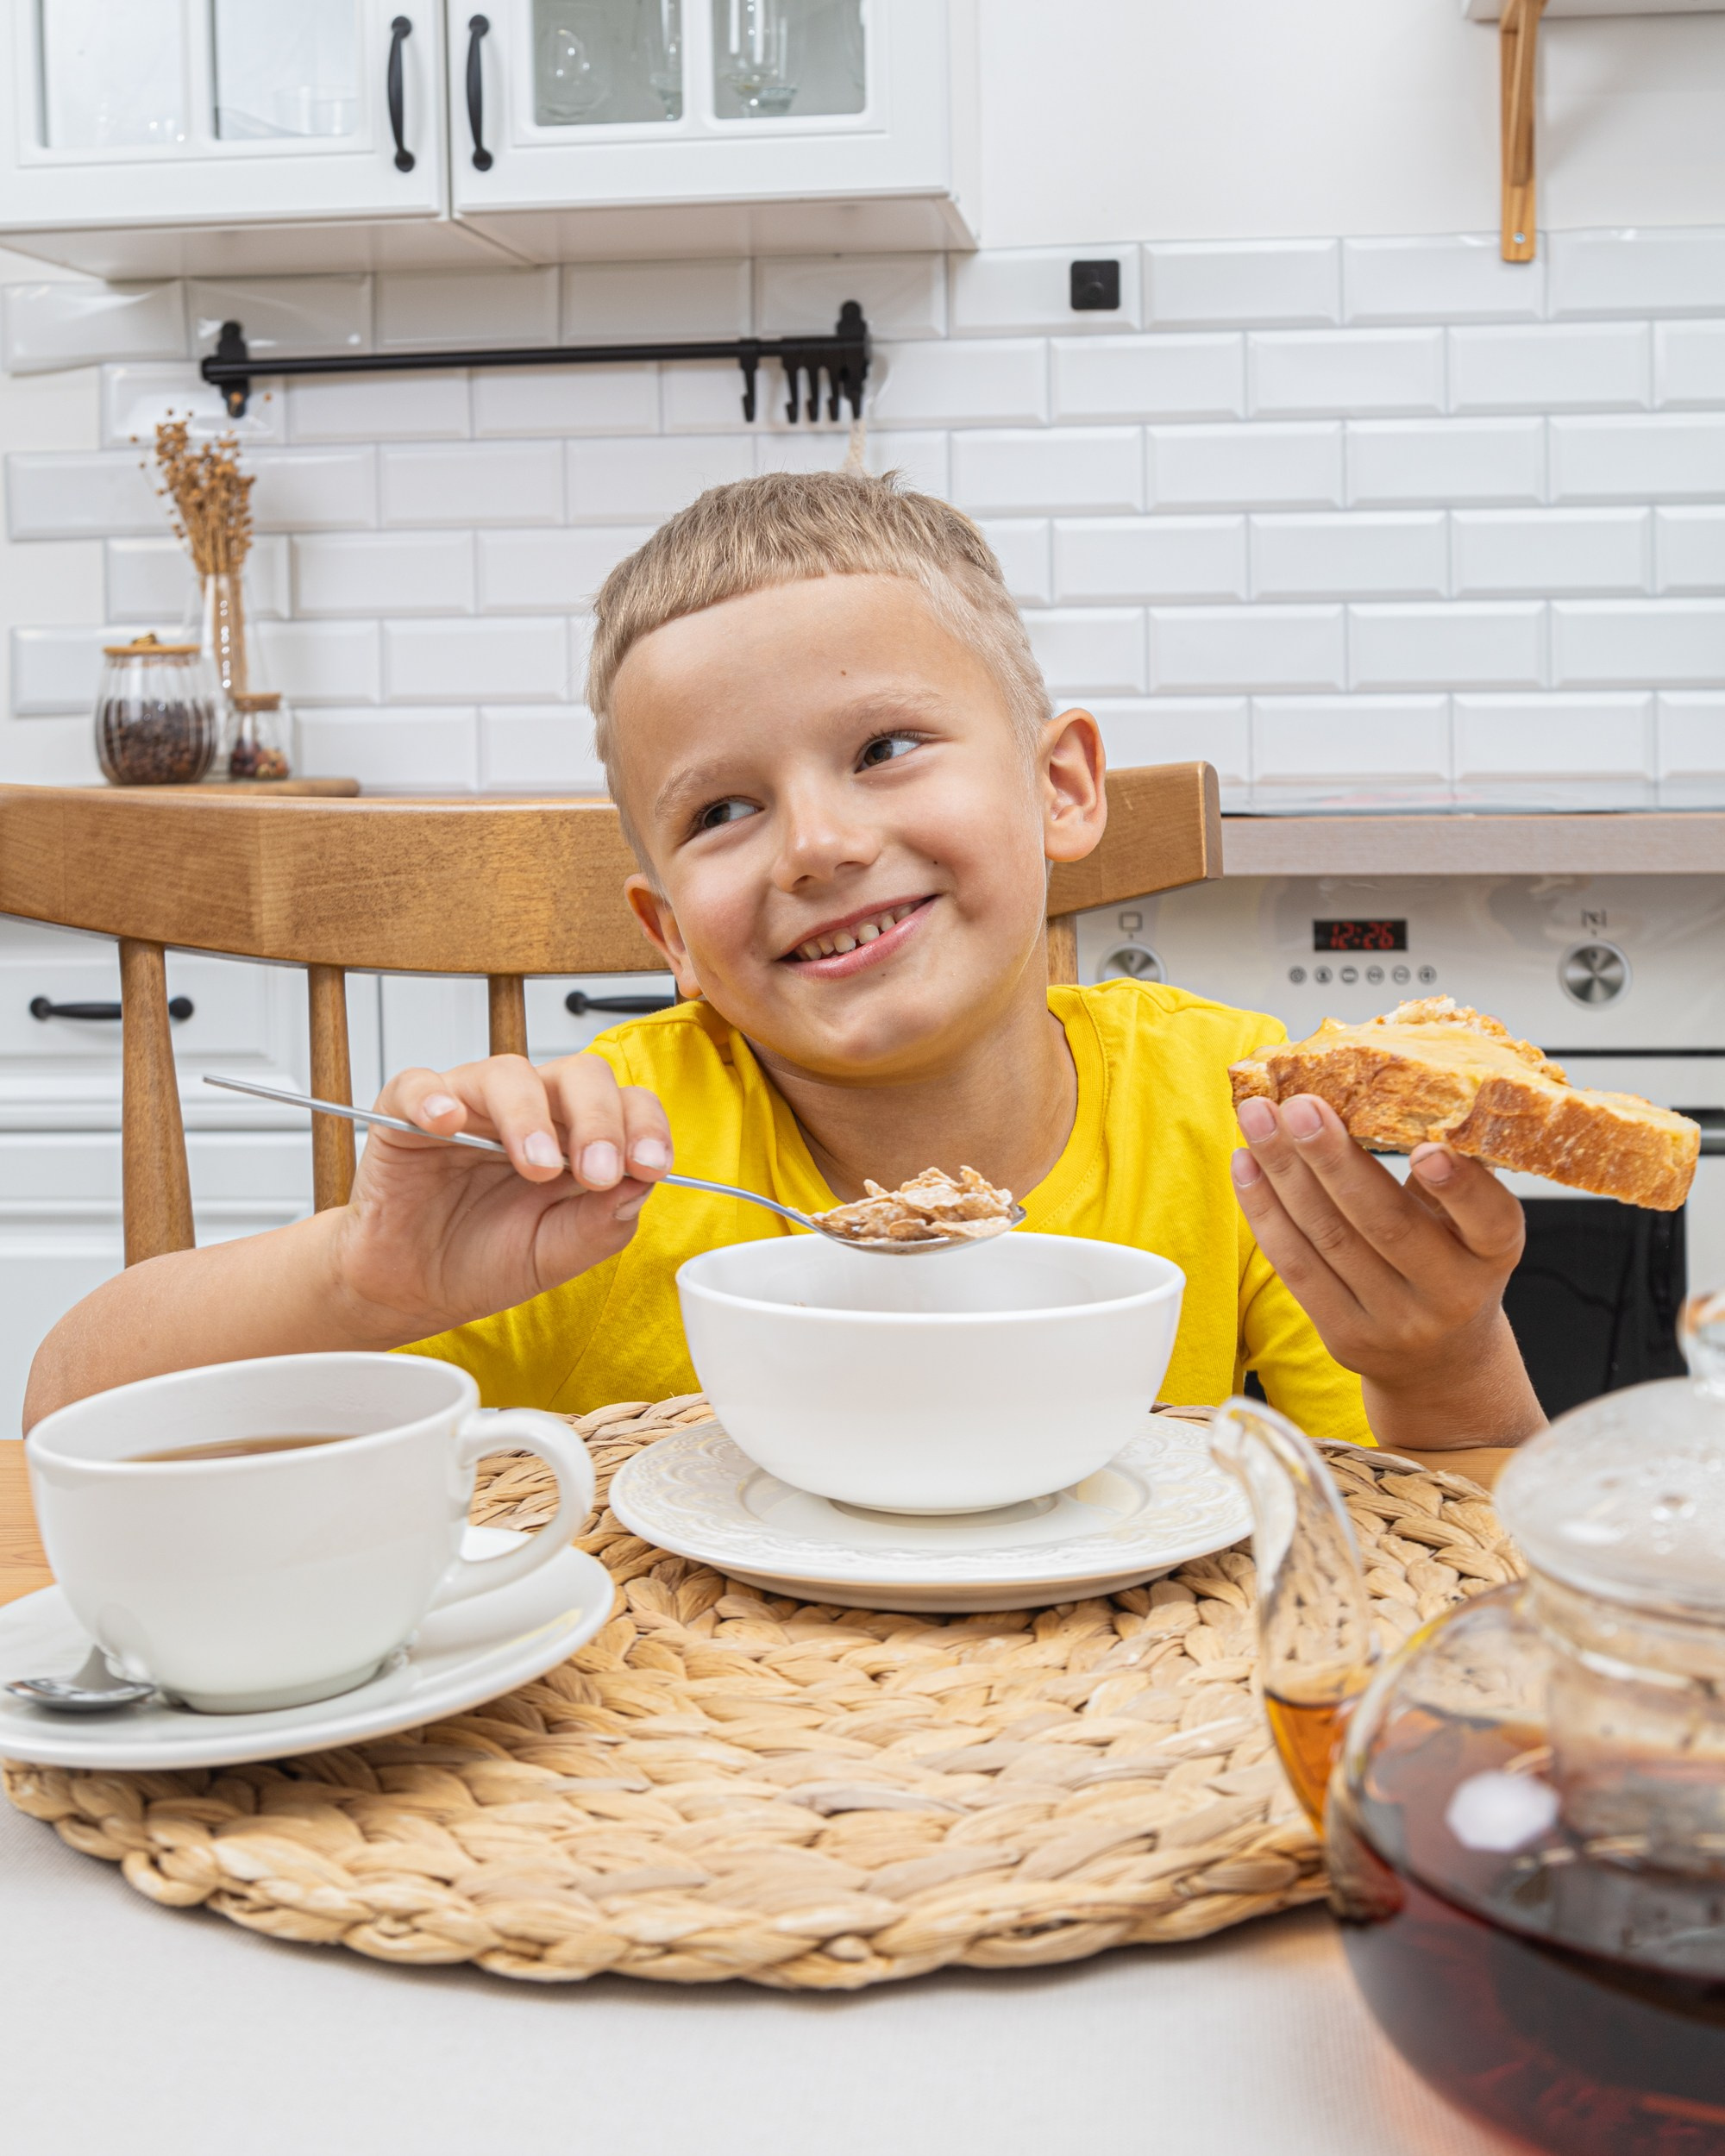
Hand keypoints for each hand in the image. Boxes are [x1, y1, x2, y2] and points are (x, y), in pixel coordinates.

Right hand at [330, 1053, 671, 1339]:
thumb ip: (602, 1222)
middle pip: (578, 1075)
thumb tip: (643, 1183)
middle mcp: (530, 1110)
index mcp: (575, 1137)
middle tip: (598, 1172)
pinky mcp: (408, 1114)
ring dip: (529, 1117)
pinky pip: (419, 1084)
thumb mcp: (557, 1254)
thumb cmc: (486, 1260)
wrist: (413, 1288)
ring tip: (535, 1165)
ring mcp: (470, 1105)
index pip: (625, 1103)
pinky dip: (434, 1097)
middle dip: (599, 1120)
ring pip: (508, 1073)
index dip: (644, 1126)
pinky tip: (447, 1123)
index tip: (650, 1166)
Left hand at [1231, 1093, 1544, 1448]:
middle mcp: (1449, 1292)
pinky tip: (1245, 1165)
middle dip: (1334, 1159)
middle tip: (1299, 1105)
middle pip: (1385, 1224)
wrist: (1441, 1362)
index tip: (1428, 1147)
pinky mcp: (1344, 1335)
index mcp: (1494, 1252)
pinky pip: (1295, 1267)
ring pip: (1329, 1239)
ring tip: (1257, 1119)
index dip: (1460, 1185)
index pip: (1489, 1218)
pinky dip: (1265, 1211)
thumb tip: (1390, 1087)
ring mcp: (1394, 1320)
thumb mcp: (1475, 1224)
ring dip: (1284, 1173)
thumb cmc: (1453, 1264)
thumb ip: (1450, 1174)